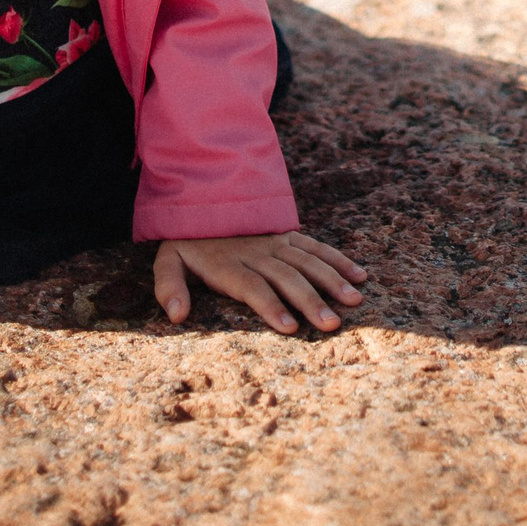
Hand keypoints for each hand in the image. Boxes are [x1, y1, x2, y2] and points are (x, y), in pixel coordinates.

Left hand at [153, 232, 367, 333]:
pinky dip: (338, 259)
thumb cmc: (187, 242)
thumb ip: (169, 287)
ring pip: (308, 262)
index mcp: (229, 265)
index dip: (271, 306)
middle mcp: (257, 254)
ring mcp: (275, 243)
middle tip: (331, 324)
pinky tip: (359, 275)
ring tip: (353, 301)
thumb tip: (176, 316)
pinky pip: (316, 247)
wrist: (201, 198)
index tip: (290, 327)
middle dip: (310, 301)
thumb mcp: (168, 262)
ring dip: (332, 281)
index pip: (253, 287)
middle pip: (287, 278)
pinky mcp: (287, 236)